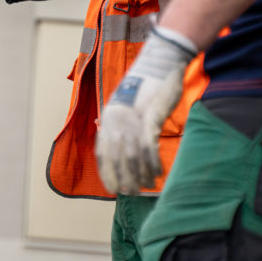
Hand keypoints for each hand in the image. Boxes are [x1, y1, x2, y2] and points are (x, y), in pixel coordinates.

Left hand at [95, 26, 196, 194]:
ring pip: (133, 157)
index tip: (114, 189)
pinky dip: (153, 163)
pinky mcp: (150, 118)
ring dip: (141, 175)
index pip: (102, 154)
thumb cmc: (144, 89)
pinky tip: (157, 173)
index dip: (107, 173)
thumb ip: (118, 125)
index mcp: (108, 120)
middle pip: (118, 160)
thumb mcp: (124, 106)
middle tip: (133, 193)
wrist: (159, 66)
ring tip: (148, 186)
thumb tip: (115, 143)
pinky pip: (149, 147)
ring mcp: (133, 121)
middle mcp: (116, 122)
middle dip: (125, 180)